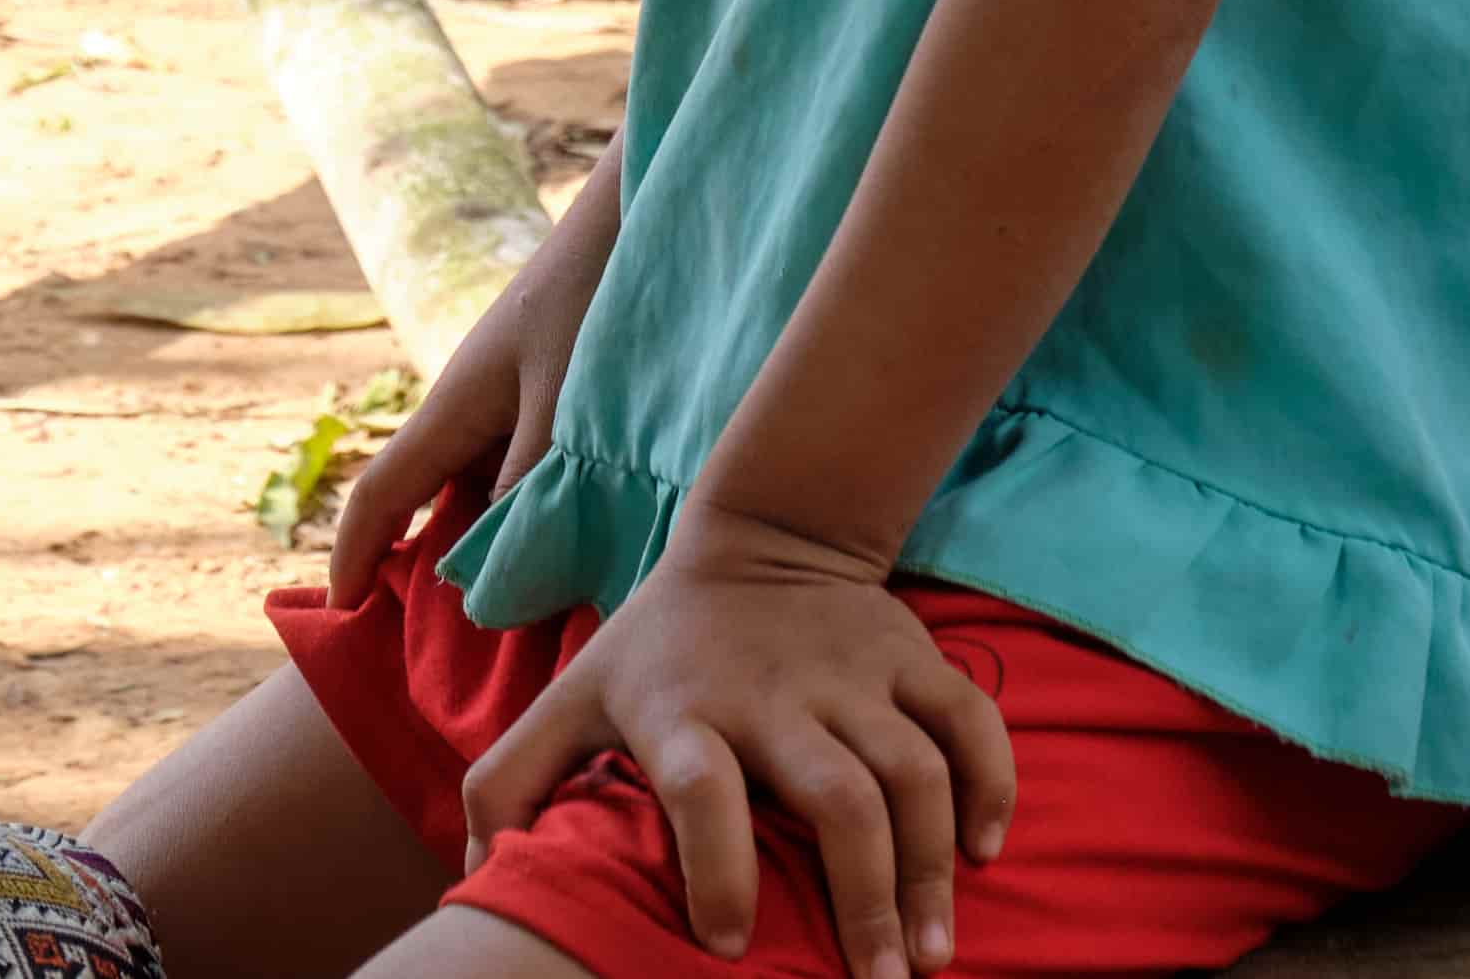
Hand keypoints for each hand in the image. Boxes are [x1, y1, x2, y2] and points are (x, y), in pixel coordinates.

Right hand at [326, 163, 622, 604]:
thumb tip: (490, 582)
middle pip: (431, 503)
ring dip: (494, 549)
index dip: (356, 556)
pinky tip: (577, 553)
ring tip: (524, 623)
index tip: (343, 614)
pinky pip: (525, 472)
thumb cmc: (597, 298)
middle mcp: (471, 407)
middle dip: (432, 574)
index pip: (382, 493)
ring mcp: (511, 400)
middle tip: (454, 654)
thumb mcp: (565, 404)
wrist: (637, 215)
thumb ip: (532, 489)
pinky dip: (534, 518)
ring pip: (485, 492)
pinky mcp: (551, 395)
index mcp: (455, 405)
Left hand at [457, 502, 1013, 978]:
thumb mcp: (574, 694)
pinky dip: (990, 786)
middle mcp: (775, 695)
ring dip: (931, 870)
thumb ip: (511, 777)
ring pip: (912, 774)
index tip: (724, 946)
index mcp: (687, 713)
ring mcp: (853, 676)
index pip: (702, 789)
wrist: (761, 532)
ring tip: (931, 953)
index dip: (715, 868)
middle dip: (864, 900)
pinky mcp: (913, 658)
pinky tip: (987, 853)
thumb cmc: (660, 647)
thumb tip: (478, 866)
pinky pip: (969, 724)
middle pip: (836, 797)